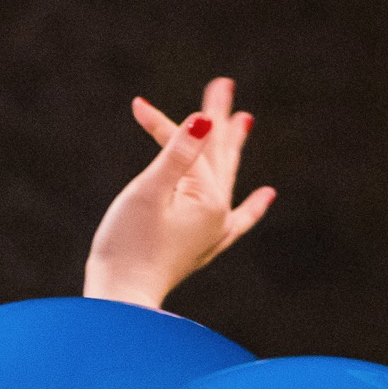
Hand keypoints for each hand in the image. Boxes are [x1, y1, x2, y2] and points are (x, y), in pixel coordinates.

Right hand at [84, 77, 277, 305]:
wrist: (122, 302)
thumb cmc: (127, 247)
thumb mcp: (148, 194)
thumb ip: (177, 155)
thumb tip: (204, 119)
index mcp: (209, 200)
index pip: (189, 150)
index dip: (163, 126)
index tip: (139, 106)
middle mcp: (219, 215)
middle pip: (219, 157)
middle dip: (219, 121)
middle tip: (224, 86)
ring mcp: (213, 233)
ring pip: (227, 179)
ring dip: (232, 149)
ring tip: (245, 121)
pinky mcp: (202, 248)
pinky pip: (236, 219)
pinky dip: (251, 206)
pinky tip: (265, 196)